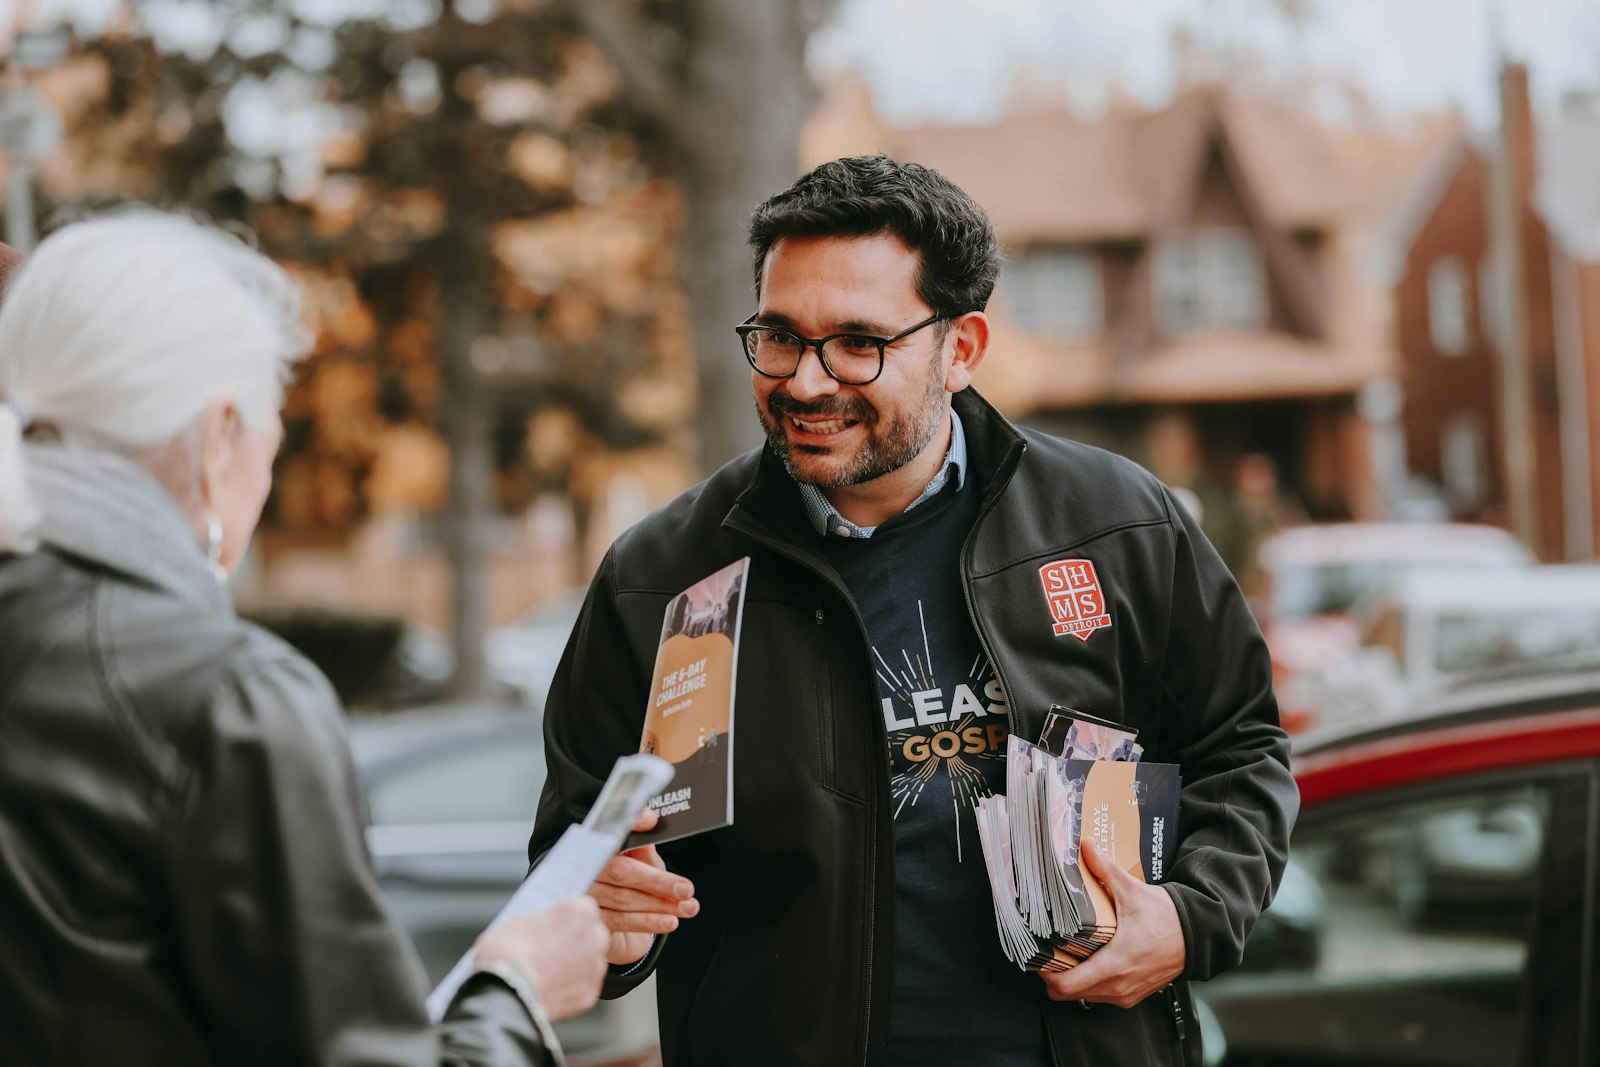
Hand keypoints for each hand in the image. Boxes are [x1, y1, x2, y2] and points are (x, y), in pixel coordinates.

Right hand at [476, 896, 609, 1020]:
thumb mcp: (518, 922)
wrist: (505, 994)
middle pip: (587, 935)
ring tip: (545, 974)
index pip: (578, 909)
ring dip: (573, 966)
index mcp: (581, 910)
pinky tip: (548, 990)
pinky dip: (569, 989)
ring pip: (587, 962)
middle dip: (571, 942)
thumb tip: (541, 929)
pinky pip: (581, 987)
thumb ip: (542, 922)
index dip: (561, 919)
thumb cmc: (508, 953)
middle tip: (547, 951)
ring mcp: (595, 967)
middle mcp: (597, 936)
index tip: (550, 927)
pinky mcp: (590, 994)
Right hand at [589, 807, 698, 965]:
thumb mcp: (643, 863)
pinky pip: (620, 921)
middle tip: (685, 889)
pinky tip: (669, 922)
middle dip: (658, 881)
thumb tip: (649, 818)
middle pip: (621, 872)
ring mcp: (585, 896)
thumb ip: (644, 845)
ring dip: (660, 905)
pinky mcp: (592, 922)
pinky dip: (648, 921)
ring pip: (623, 899)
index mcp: (599, 847)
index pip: (612, 832)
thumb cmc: (632, 889)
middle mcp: (586, 869)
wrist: (622, 928)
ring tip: (686, 907)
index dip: (630, 824)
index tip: (650, 820)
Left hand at [1039, 837, 1185, 1006]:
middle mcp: (1117, 986)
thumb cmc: (1167, 919)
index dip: (1046, 973)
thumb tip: (1086, 846)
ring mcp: (1126, 994)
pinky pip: (1102, 995)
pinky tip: (1090, 959)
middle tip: (1048, 952)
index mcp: (1113, 964)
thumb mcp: (1133, 891)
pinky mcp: (1134, 994)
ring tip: (1067, 953)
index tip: (1039, 955)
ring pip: (1085, 996)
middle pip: (1069, 994)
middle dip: (1054, 975)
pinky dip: (1091, 982)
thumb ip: (1105, 869)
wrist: (1199, 936)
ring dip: (1073, 979)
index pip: (1065, 986)